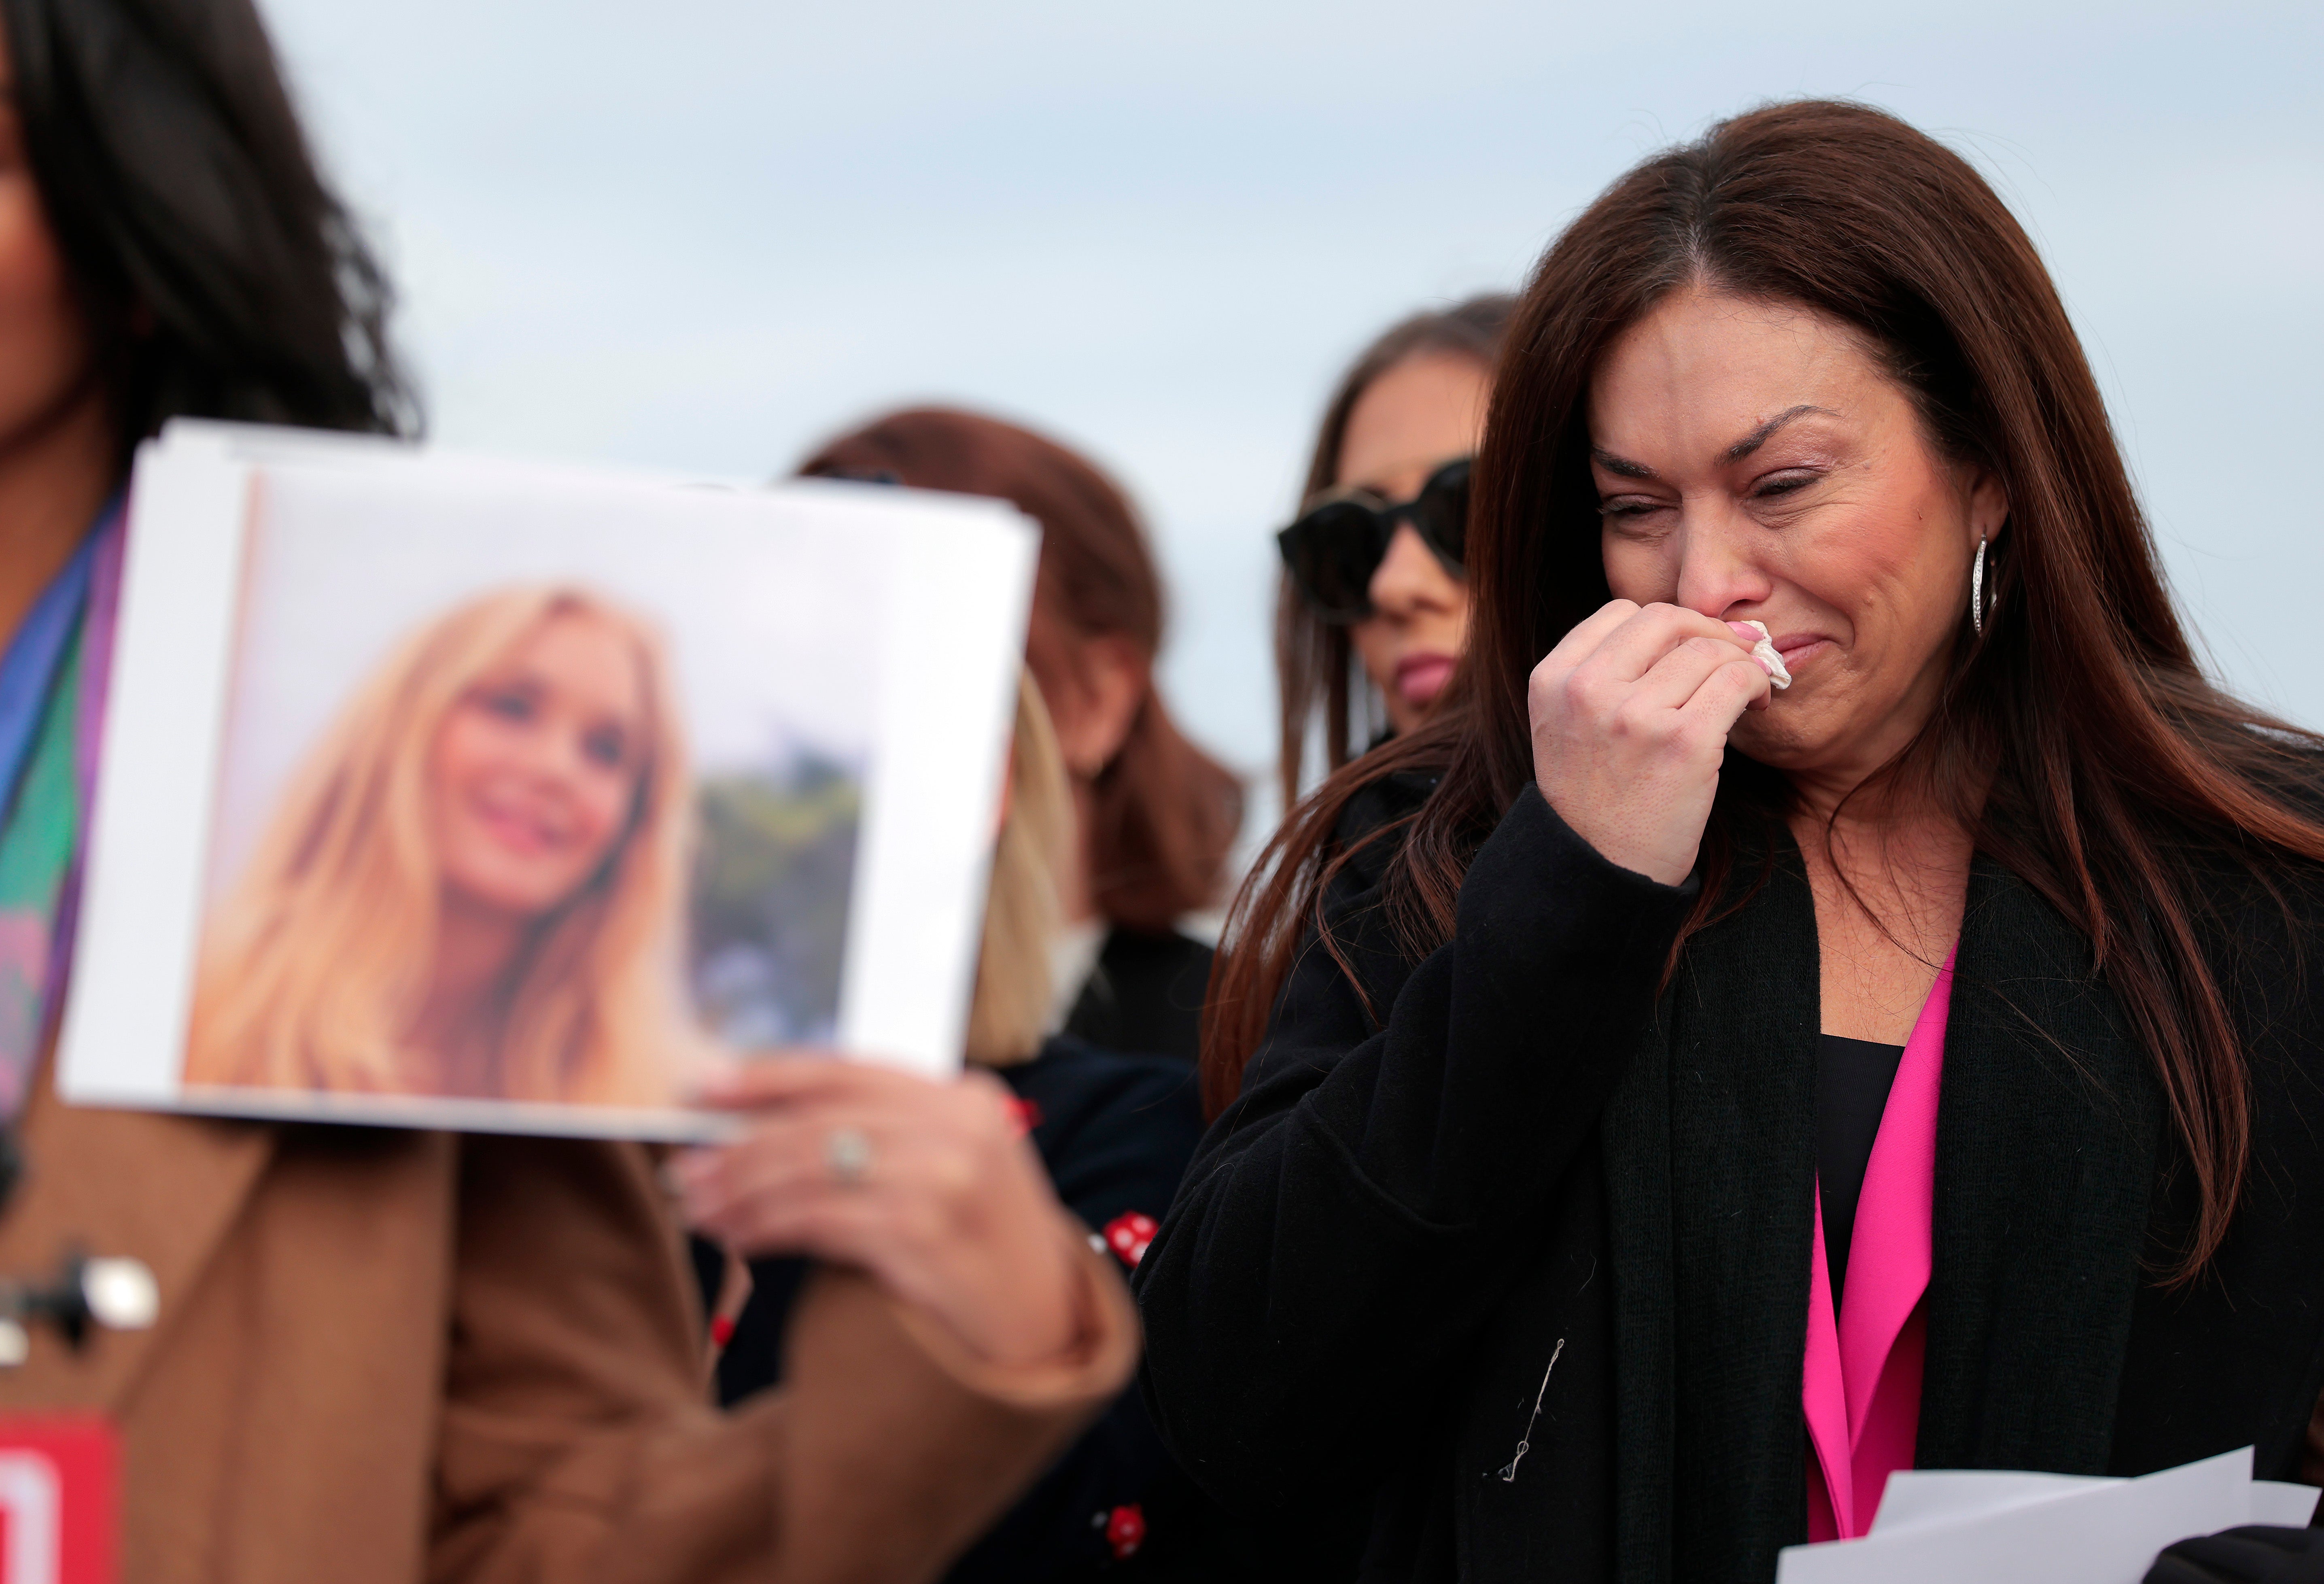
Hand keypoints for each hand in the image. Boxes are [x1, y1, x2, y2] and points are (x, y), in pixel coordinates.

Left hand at [674, 1058, 1083, 1369]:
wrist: (1042, 1323)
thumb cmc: (982, 1244)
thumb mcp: (952, 1165)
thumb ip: (885, 1134)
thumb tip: (762, 1125)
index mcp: (966, 1096)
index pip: (849, 1070)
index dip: (770, 1075)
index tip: (705, 1084)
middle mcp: (960, 1127)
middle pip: (822, 1121)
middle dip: (742, 1146)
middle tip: (688, 1170)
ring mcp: (946, 1178)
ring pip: (812, 1169)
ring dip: (743, 1190)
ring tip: (701, 1207)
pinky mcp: (924, 1233)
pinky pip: (820, 1221)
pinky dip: (767, 1227)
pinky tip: (739, 1238)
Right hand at [1528, 601, 1774, 884]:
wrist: (1600, 873)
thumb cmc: (1595, 801)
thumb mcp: (1567, 726)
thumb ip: (1603, 673)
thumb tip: (1693, 625)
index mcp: (1553, 680)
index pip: (1621, 612)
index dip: (1668, 625)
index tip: (1691, 648)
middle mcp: (1587, 690)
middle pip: (1666, 618)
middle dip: (1708, 631)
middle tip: (1731, 658)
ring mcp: (1634, 715)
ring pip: (1708, 648)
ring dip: (1739, 662)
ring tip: (1745, 692)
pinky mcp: (1683, 743)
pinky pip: (1737, 680)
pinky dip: (1757, 684)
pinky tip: (1756, 705)